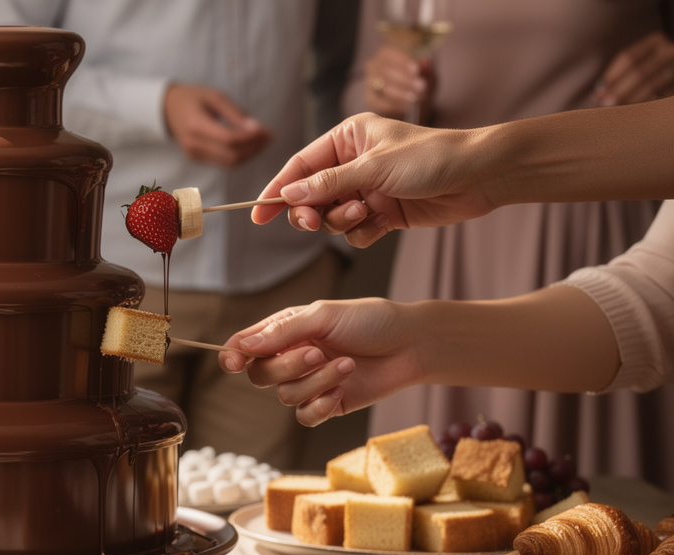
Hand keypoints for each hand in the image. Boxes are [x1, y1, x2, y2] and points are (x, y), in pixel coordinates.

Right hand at [163, 83, 271, 167]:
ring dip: (251, 154)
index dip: (251, 138)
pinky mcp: (198, 159)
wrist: (167, 108)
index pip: (229, 139)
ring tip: (264, 140)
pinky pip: (224, 162)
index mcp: (196, 125)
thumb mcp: (215, 96)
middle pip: (231, 155)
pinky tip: (251, 145)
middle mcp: (193, 144)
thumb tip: (257, 130)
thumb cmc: (193, 98)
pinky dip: (241, 155)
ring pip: (230, 163)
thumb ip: (235, 114)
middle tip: (270, 135)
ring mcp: (194, 155)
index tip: (266, 130)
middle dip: (254, 147)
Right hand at [219, 298, 424, 425]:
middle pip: (261, 375)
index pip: (244, 346)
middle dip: (288, 367)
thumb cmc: (371, 320)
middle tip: (318, 353)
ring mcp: (308, 383)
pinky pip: (305, 416)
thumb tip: (244, 346)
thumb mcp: (324, 316)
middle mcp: (291, 357)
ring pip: (286, 396)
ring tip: (346, 365)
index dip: (232, 355)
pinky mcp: (327, 405)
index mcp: (285, 331)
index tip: (233, 363)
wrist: (411, 345)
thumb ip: (283, 331)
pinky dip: (320, 406)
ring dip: (316, 382)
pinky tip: (341, 390)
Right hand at [250, 112, 495, 246]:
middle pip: (310, 197)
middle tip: (315, 222)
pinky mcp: (382, 213)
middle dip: (312, 212)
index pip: (300, 166)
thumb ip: (327, 184)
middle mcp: (353, 164)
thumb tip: (288, 195)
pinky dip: (363, 232)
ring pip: (331, 217)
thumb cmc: (432, 158)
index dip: (277, 190)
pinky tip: (382, 223)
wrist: (480, 176)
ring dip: (343, 221)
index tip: (258, 214)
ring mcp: (366, 190)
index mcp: (347, 139)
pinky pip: (354, 232)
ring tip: (367, 212)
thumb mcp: (374, 168)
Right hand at [360, 44, 433, 119]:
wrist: (413, 103)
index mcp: (386, 53)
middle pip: (384, 71)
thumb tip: (424, 62)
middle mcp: (374, 66)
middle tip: (421, 87)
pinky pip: (379, 103)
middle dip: (404, 80)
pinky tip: (406, 107)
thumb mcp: (427, 76)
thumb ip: (426, 70)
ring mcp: (370, 83)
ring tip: (415, 98)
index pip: (388, 54)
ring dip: (399, 94)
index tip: (416, 69)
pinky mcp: (370, 99)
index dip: (402, 61)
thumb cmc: (419, 83)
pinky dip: (394, 105)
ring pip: (381, 87)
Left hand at [595, 32, 673, 106]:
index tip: (599, 92)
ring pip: (652, 85)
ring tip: (616, 110)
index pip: (629, 57)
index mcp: (655, 41)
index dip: (612, 75)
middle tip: (605, 104)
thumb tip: (599, 93)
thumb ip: (621, 72)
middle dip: (620, 90)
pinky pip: (663, 95)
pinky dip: (647, 104)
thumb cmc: (652, 69)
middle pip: (640, 72)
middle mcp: (669, 51)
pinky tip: (634, 111)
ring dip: (632, 99)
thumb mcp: (640, 61)